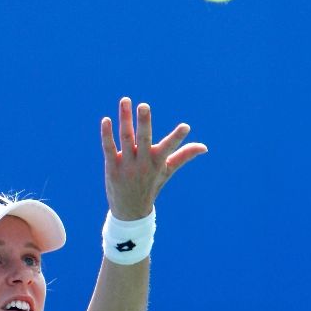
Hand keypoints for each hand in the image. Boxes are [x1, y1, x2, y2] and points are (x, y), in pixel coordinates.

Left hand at [101, 97, 207, 220]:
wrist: (130, 210)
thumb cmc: (151, 186)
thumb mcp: (167, 171)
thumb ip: (183, 156)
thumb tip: (204, 147)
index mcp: (158, 162)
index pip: (169, 148)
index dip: (177, 138)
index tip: (185, 127)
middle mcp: (143, 163)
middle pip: (144, 139)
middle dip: (144, 123)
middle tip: (144, 105)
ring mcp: (127, 165)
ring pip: (126, 138)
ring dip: (125, 119)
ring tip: (125, 100)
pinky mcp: (112, 167)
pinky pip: (109, 148)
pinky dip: (107, 135)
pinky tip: (106, 120)